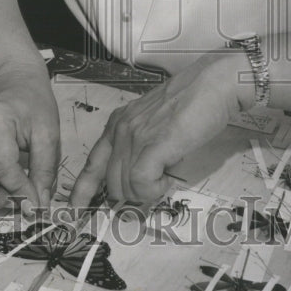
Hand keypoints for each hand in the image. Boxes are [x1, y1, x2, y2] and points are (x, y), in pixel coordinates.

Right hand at [0, 70, 59, 213]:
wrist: (12, 81)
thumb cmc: (32, 104)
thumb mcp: (48, 133)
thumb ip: (44, 170)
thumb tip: (38, 206)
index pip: (1, 167)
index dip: (19, 191)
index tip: (36, 206)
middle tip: (18, 205)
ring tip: (12, 196)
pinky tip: (1, 186)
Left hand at [69, 53, 253, 206]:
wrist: (213, 83)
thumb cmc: (192, 102)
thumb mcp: (154, 122)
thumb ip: (142, 144)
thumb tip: (141, 176)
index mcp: (117, 123)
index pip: (92, 163)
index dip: (82, 189)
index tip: (76, 207)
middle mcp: (120, 130)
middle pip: (110, 183)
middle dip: (131, 195)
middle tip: (154, 186)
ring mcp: (135, 137)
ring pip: (125, 187)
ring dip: (147, 192)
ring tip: (167, 173)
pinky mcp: (154, 144)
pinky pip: (140, 183)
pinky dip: (155, 189)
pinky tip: (169, 176)